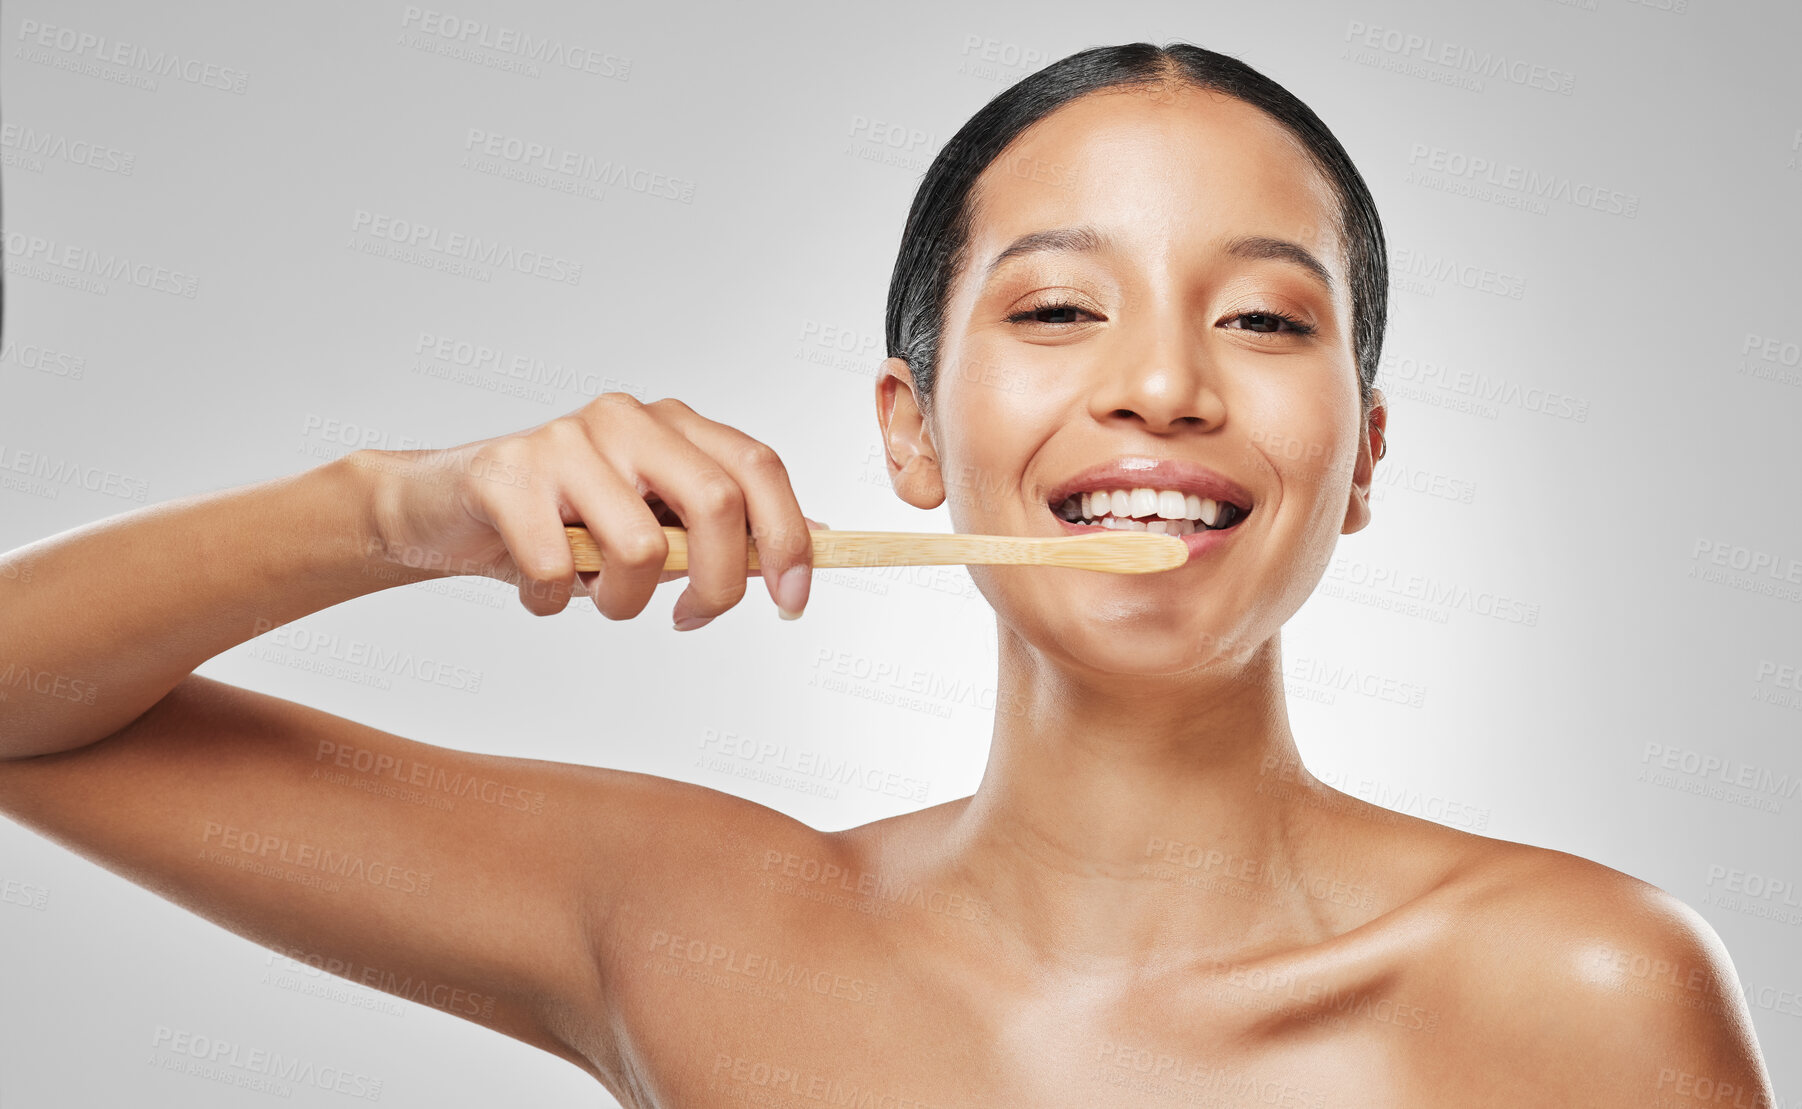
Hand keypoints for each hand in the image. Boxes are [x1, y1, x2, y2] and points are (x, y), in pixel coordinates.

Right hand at [355, 394, 825, 627]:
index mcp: (672, 426)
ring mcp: (565, 440)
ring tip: (592, 593)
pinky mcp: (508, 473)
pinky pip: (561, 569)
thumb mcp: (651, 522)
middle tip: (692, 619)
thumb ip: (723, 528)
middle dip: (718, 586)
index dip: (789, 539)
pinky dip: (554, 602)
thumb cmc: (557, 521)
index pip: (759, 469)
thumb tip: (819, 542)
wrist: (439, 509)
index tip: (790, 602)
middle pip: (717, 506)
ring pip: (642, 550)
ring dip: (623, 603)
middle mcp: (627, 419)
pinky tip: (538, 586)